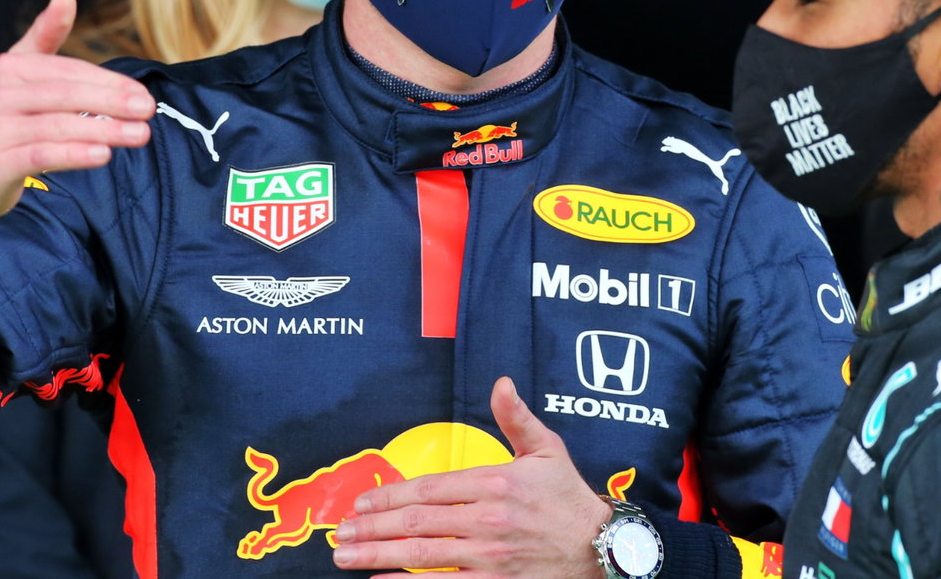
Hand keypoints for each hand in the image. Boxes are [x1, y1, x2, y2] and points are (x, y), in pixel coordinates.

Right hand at [0, 0, 155, 226]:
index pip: (68, 71)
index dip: (108, 82)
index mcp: (11, 68)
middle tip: (148, 110)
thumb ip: (46, 36)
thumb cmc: (7, 118)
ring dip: (103, 130)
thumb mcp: (21, 73)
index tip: (142, 94)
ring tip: (139, 134)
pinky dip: (75, 154)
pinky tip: (103, 154)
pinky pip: (41, 155)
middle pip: (65, 95)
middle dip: (111, 101)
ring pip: (57, 126)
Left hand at [331, 377, 612, 577]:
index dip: (389, 495)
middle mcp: (488, 520)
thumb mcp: (548, 450)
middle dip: (370, 527)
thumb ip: (516, 418)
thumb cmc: (569, 499)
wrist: (601, 549)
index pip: (428, 489)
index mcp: (495, 483)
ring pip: (421, 555)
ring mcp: (489, 556)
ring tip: (345, 555)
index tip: (361, 501)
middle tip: (339, 532)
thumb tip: (501, 383)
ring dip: (376, 555)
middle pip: (415, 523)